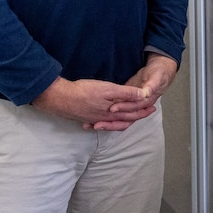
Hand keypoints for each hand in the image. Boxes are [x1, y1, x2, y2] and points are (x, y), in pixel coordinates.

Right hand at [33, 77, 156, 130]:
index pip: (132, 114)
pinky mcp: (85, 117)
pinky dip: (107, 122)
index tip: (152, 108)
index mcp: (112, 113)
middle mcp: (104, 119)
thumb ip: (126, 94)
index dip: (143, 111)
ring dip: (122, 120)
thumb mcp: (108, 89)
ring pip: (112, 122)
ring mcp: (94, 119)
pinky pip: (100, 122)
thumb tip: (143, 95)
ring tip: (128, 115)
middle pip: (124, 120)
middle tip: (146, 112)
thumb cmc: (85, 92)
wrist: (60, 98)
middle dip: (136, 115)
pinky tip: (105, 121)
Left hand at [90, 53, 179, 130]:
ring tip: (93, 125)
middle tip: (97, 124)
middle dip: (111, 122)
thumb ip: (152, 85)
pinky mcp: (128, 100)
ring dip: (107, 122)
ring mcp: (133, 103)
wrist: (163, 70)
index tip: (112, 108)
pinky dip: (107, 115)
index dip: (123, 109)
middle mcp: (139, 105)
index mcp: (147, 100)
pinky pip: (118, 111)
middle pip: (124, 118)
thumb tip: (146, 92)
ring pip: (120, 117)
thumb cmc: (160, 73)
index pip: (133, 109)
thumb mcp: (157, 77)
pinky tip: (95, 118)